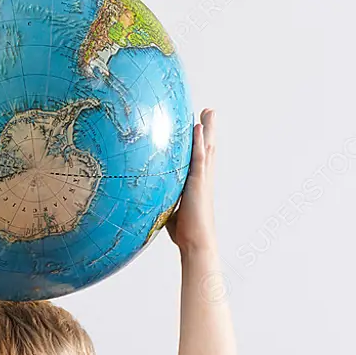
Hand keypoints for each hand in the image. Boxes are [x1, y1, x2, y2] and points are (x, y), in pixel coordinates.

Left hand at [167, 108, 216, 252]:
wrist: (196, 243)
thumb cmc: (184, 232)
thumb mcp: (169, 211)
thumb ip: (163, 200)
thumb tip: (146, 200)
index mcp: (197, 184)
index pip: (200, 159)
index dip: (201, 142)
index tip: (200, 126)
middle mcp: (203, 178)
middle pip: (207, 148)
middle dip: (208, 129)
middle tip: (209, 110)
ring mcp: (202, 179)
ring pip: (206, 148)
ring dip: (207, 129)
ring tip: (209, 111)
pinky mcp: (198, 182)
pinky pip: (199, 157)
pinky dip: (199, 141)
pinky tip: (198, 127)